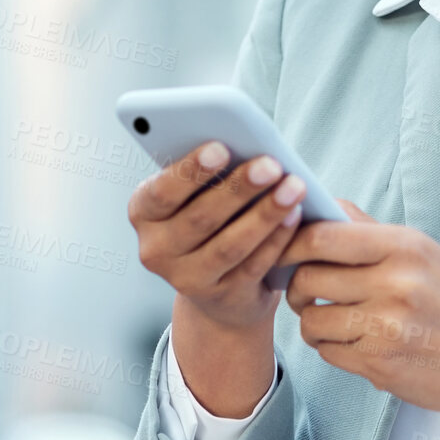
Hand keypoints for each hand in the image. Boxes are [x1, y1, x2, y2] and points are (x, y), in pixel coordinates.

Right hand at [127, 141, 307, 332]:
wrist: (216, 283)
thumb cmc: (209, 214)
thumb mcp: (197, 193)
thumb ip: (211, 171)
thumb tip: (247, 143)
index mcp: (144, 212)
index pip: (161, 192)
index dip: (191, 170)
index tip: (222, 147)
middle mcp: (156, 249)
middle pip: (200, 217)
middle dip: (239, 189)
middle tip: (271, 165)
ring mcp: (185, 279)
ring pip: (229, 245)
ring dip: (265, 214)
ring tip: (294, 187)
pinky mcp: (220, 296)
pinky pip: (251, 267)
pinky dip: (276, 240)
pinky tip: (295, 216)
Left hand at [276, 200, 439, 439]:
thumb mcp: (425, 255)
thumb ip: (369, 231)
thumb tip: (323, 206)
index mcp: (405, 247)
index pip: (322, 236)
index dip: (291, 242)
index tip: (284, 250)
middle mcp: (396, 283)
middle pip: (307, 277)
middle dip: (296, 286)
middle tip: (305, 290)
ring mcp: (387, 327)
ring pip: (311, 319)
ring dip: (313, 322)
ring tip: (333, 320)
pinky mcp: (380, 364)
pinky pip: (327, 352)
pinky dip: (333, 348)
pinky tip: (357, 343)